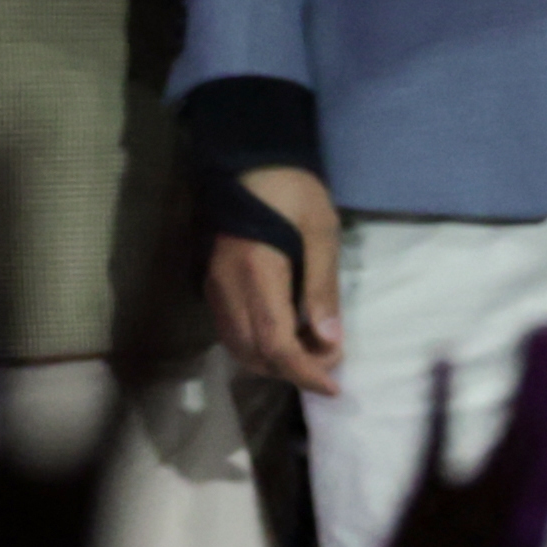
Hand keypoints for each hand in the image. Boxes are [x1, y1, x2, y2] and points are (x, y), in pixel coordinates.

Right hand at [209, 166, 345, 392]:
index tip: (334, 386)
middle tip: (330, 363)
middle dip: (294, 371)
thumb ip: (323, 286)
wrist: (247, 161)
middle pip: (255, 355)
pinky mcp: (213, 286)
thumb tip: (331, 340)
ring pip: (240, 349)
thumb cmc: (292, 190)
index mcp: (257, 273)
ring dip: (275, 362)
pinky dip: (259, 347)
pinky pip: (233, 333)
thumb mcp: (321, 231)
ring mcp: (215, 289)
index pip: (276, 343)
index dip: (305, 372)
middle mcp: (228, 289)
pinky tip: (286, 335)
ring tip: (312, 353)